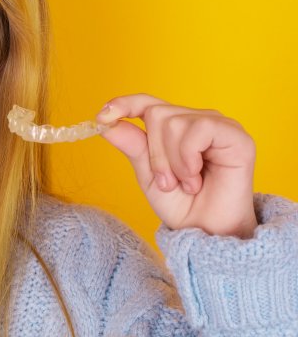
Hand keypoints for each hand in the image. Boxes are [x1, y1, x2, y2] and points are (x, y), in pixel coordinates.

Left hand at [96, 93, 257, 238]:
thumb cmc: (181, 205)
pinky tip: (197, 178)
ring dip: (172, 162)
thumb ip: (132, 145)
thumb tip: (106, 123)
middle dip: (155, 154)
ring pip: (173, 122)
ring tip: (187, 183)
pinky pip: (198, 129)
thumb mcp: (147, 174)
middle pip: (156, 113)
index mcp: (175, 127)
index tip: (102, 118)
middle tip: (168, 182)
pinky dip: (188, 158)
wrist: (205, 233)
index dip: (124, 104)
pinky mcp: (235, 135)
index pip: (146, 103)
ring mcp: (217, 125)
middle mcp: (196, 120)